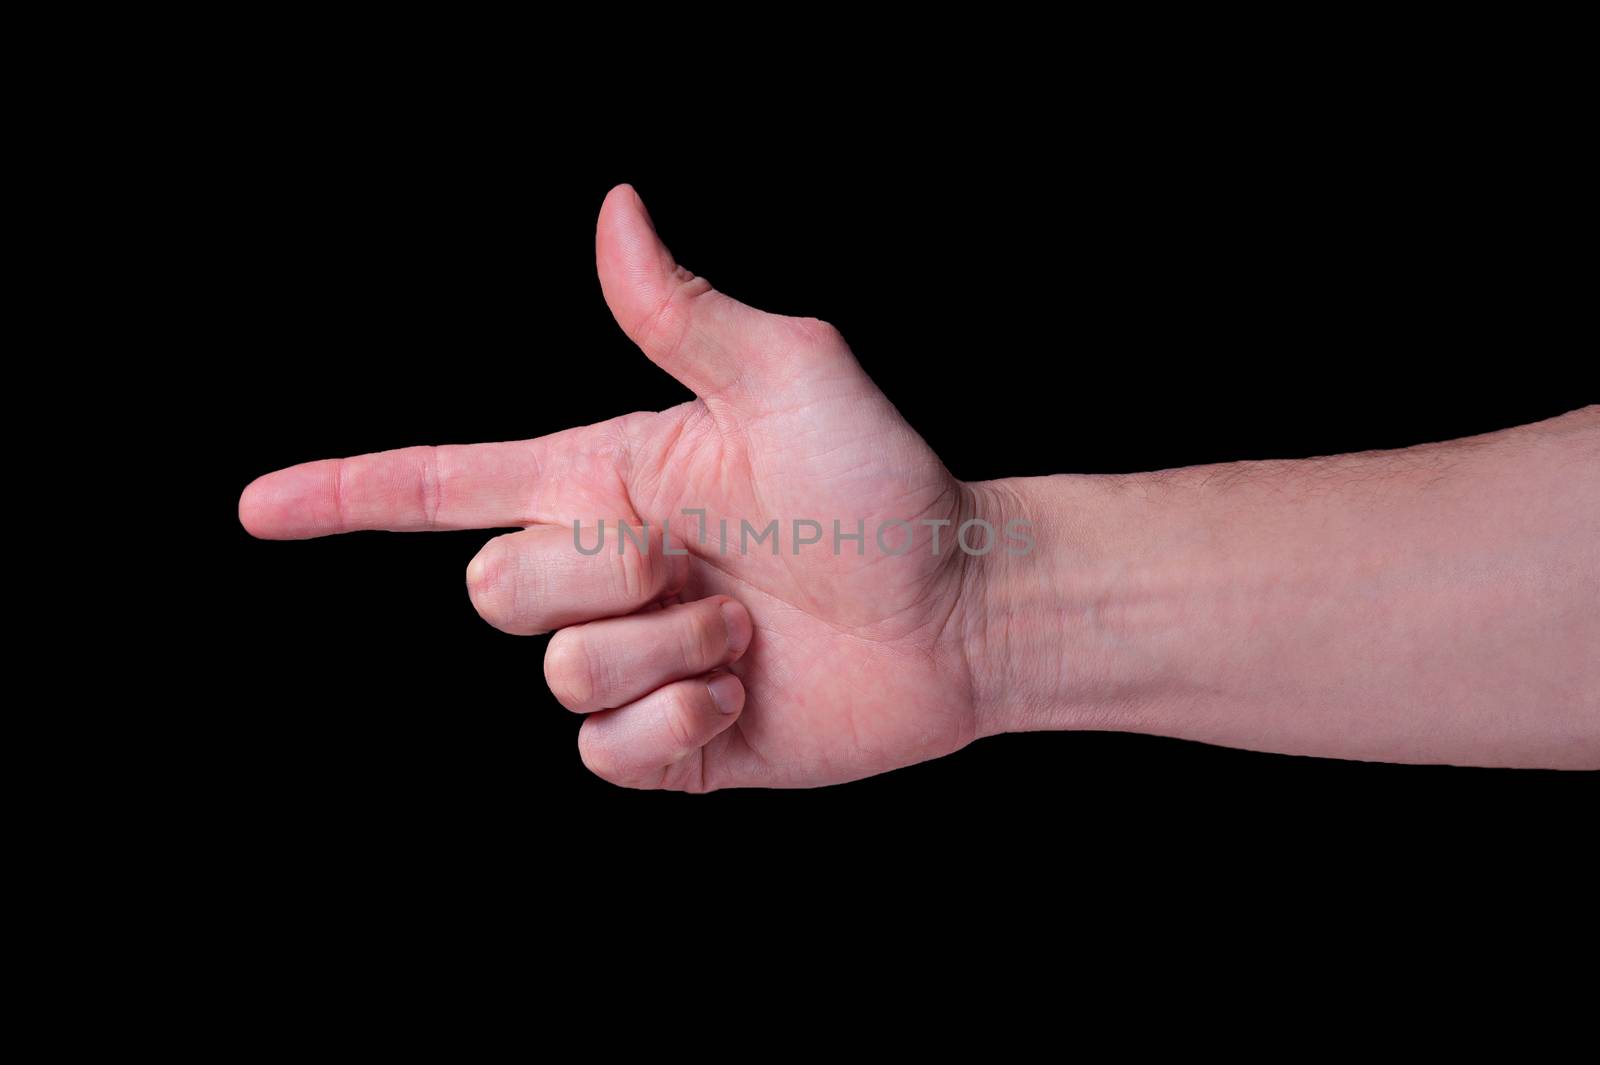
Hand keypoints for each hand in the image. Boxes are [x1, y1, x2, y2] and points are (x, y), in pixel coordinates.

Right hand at [240, 184, 1003, 790]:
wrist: (962, 614)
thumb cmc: (887, 487)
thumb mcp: (792, 376)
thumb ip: (685, 312)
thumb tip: (615, 206)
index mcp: (608, 481)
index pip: (449, 486)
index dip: (348, 493)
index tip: (256, 508)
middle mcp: (607, 570)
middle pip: (492, 591)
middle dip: (595, 578)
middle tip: (705, 567)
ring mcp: (635, 661)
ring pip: (557, 675)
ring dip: (665, 654)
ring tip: (750, 634)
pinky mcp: (668, 745)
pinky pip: (603, 755)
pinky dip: (676, 726)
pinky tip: (744, 698)